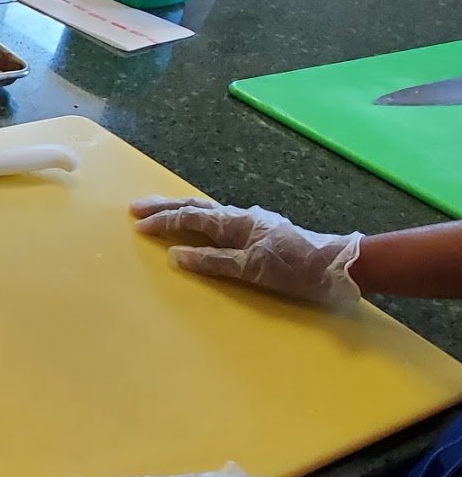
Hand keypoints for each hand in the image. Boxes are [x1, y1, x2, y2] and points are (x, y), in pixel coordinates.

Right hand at [130, 196, 362, 306]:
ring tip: (161, 209)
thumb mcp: (252, 270)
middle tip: (137, 206)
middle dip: (165, 207)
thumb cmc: (295, 269)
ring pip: (208, 210)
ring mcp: (251, 221)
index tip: (138, 224)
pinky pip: (220, 217)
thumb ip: (214, 261)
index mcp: (235, 224)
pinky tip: (201, 221)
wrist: (339, 264)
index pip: (190, 218)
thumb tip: (176, 255)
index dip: (163, 221)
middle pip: (195, 207)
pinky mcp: (261, 229)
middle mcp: (240, 216)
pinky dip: (200, 216)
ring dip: (181, 209)